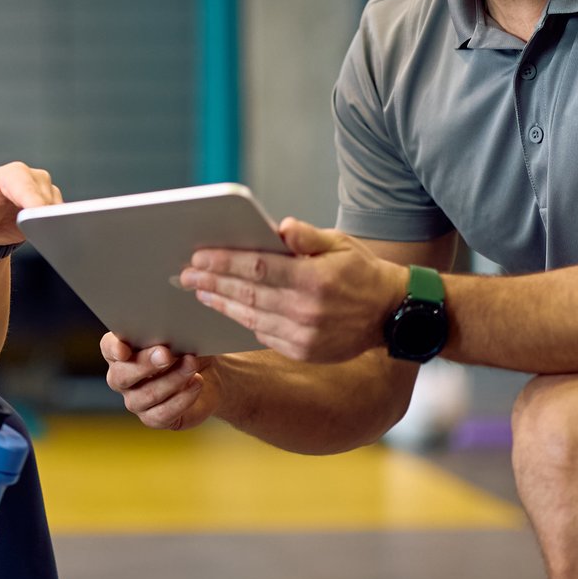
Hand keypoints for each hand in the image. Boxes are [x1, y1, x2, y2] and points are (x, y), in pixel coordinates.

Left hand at [0, 161, 60, 246]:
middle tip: (35, 231)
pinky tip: (41, 232)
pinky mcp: (52, 204)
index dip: (32, 201)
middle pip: (45, 197)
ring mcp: (44, 191)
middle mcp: (32, 178)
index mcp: (10, 174)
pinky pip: (61, 216)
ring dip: (49, 221)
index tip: (38, 216)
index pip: (25, 186)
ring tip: (33, 232)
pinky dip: (54, 225)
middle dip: (42, 215)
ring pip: (56, 208)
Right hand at [100, 332, 222, 429]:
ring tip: (191, 364)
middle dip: (144, 364)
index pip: (109, 347)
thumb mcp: (182, 336)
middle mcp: (122, 378)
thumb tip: (170, 335)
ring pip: (146, 394)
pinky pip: (163, 413)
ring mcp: (136, 401)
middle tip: (166, 354)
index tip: (124, 350)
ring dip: (172, 379)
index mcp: (122, 351)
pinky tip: (196, 383)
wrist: (209, 376)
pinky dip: (182, 398)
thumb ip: (169, 333)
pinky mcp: (154, 418)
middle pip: (121, 375)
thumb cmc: (189, 348)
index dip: (114, 349)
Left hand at [178, 217, 408, 362]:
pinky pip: (264, 334)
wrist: (392, 315)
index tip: (198, 256)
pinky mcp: (303, 351)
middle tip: (185, 273)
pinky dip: (242, 320)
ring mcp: (304, 335)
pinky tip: (227, 308)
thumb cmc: (360, 272)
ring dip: (221, 303)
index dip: (224, 261)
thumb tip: (281, 227)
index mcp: (314, 278)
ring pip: (250, 316)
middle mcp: (307, 310)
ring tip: (199, 290)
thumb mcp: (340, 244)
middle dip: (212, 281)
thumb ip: (307, 236)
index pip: (257, 267)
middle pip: (247, 293)